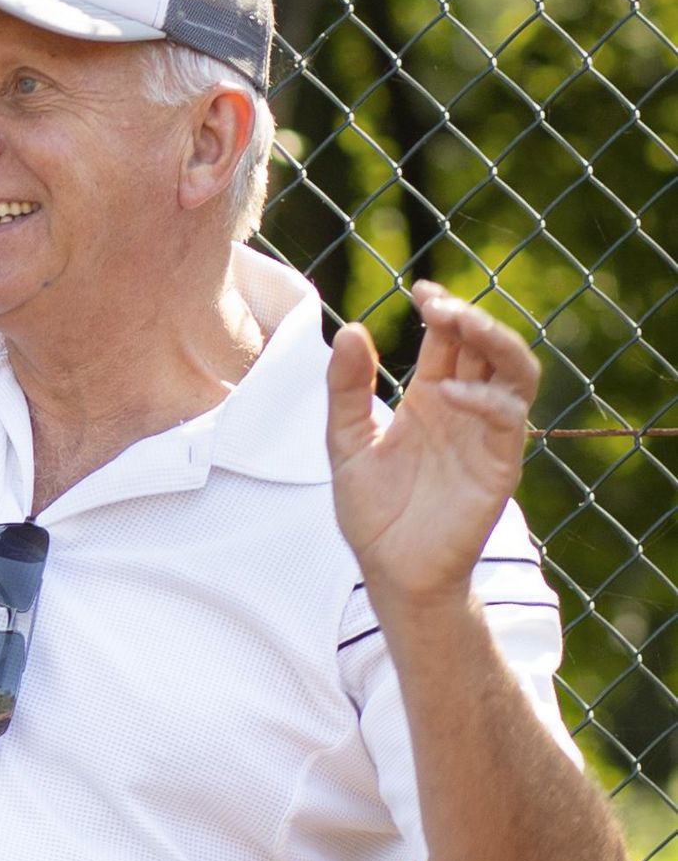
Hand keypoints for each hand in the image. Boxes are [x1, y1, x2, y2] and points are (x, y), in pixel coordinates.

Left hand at [328, 281, 538, 603]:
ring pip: (516, 372)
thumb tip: (352, 327)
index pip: (450, 339)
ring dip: (493, 341)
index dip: (442, 309)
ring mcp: (486, 436)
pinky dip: (485, 398)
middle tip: (435, 304)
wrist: (391, 570)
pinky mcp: (499, 466)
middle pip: (488, 346)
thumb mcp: (345, 440)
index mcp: (430, 399)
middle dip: (468, 316)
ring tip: (456, 324)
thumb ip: (345, 388)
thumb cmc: (373, 510)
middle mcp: (464, 410)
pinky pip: (509, 420)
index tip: (419, 289)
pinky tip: (450, 392)